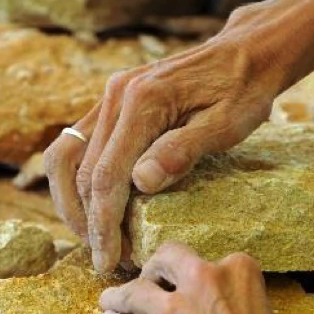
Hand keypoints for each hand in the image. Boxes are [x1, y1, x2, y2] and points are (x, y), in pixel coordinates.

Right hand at [43, 5, 293, 272]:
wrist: (246, 52)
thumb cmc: (244, 91)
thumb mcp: (226, 125)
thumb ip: (182, 152)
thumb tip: (140, 184)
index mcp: (143, 101)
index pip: (107, 174)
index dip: (104, 224)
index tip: (109, 261)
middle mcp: (115, 96)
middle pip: (78, 171)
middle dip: (86, 222)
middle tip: (105, 260)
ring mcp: (110, 97)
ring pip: (66, 157)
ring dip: (72, 204)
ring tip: (94, 240)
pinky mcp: (112, 103)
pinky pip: (78, 145)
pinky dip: (79, 182)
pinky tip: (97, 210)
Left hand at [98, 242, 294, 313]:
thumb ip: (241, 312)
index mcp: (238, 272)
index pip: (212, 262)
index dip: (198, 277)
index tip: (192, 287)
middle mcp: (203, 279)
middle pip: (167, 258)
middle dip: (154, 269)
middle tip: (148, 280)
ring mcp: (172, 309)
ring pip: (133, 291)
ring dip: (119, 296)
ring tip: (109, 300)